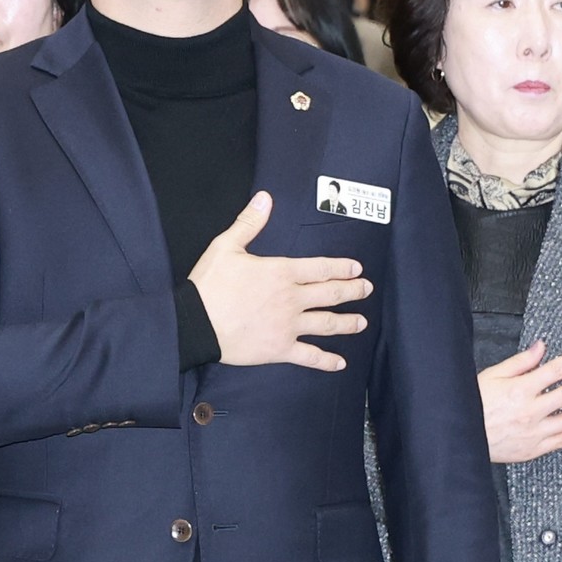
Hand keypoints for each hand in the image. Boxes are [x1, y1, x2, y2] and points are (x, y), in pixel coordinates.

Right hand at [189, 194, 370, 370]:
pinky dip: (326, 361)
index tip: (356, 268)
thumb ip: (249, 222)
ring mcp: (288, 325)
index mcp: (281, 272)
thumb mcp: (225, 247)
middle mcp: (291, 299)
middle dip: (353, 290)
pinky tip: (340, 363)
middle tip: (366, 288)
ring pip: (327, 324)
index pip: (320, 268)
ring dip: (348, 322)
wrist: (194, 323)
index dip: (341, 267)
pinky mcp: (279, 349)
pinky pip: (309, 356)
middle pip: (331, 293)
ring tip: (361, 322)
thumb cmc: (208, 285)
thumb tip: (265, 198)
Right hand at [475, 341, 561, 464]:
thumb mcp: (490, 377)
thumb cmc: (471, 405)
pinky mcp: (532, 449)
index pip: (556, 369)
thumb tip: (541, 347)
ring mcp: (534, 431)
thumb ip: (519, 363)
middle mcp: (530, 410)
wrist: (458, 438)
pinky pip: (561, 442)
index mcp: (520, 389)